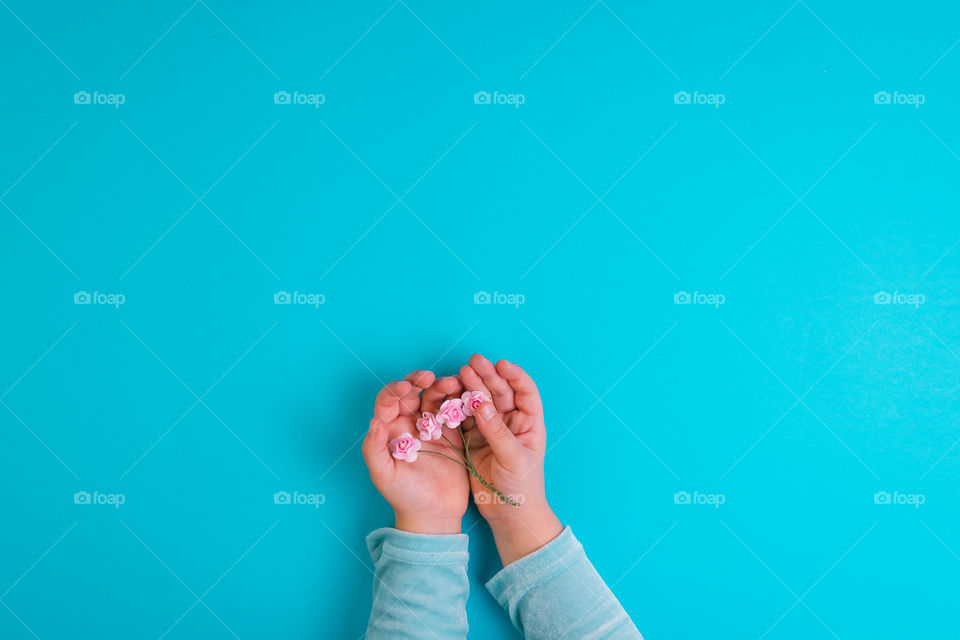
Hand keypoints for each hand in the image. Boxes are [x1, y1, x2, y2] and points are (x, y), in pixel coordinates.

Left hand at [362, 371, 469, 533]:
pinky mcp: (453, 434)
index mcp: (390, 430)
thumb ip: (373, 449)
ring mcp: (432, 427)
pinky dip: (460, 400)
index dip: (396, 389)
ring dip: (442, 387)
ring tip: (453, 383)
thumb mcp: (383, 476)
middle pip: (413, 393)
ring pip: (435, 398)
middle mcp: (410, 424)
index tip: (407, 387)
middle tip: (431, 377)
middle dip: (421, 381)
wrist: (434, 515)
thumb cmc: (404, 497)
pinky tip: (466, 395)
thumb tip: (374, 422)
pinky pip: (456, 411)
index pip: (389, 401)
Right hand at [459, 354, 562, 563]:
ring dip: (471, 388)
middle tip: (473, 363)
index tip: (500, 365)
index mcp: (529, 423)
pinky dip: (458, 406)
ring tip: (459, 374)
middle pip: (500, 393)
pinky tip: (449, 395)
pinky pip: (465, 418)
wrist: (508, 515)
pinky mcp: (473, 441)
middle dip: (487, 376)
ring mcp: (491, 430)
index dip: (515, 376)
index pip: (525, 392)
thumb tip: (481, 403)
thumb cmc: (522, 488)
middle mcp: (511, 423)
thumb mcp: (513, 458)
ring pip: (480, 403)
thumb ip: (497, 431)